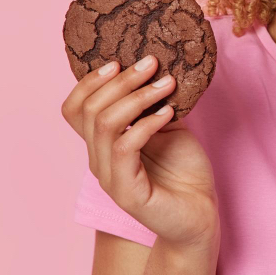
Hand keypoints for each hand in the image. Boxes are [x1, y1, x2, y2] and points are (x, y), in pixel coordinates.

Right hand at [61, 54, 219, 249]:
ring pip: (105, 124)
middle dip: (121, 80)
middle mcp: (98, 161)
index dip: (89, 82)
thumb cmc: (184, 171)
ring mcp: (110, 178)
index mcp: (102, 144)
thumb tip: (155, 66)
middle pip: (90, 110)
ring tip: (167, 83)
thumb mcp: (167, 126)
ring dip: (137, 96)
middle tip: (152, 62)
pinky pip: (125, 148)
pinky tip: (168, 113)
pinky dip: (146, 124)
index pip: (74, 109)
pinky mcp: (127, 193)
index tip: (118, 61)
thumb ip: (152, 102)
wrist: (201, 214)